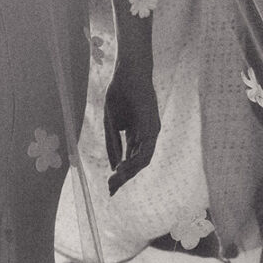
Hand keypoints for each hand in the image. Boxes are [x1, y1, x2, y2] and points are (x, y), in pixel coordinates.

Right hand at [104, 58, 158, 193]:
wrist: (128, 72)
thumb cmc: (119, 93)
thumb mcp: (111, 123)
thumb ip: (112, 144)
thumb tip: (114, 167)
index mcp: (136, 135)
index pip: (130, 160)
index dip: (120, 174)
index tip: (109, 187)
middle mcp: (146, 136)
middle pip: (137, 163)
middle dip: (123, 178)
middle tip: (111, 190)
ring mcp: (151, 131)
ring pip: (144, 159)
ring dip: (130, 172)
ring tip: (116, 180)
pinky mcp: (153, 126)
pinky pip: (147, 148)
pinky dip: (135, 160)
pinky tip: (124, 167)